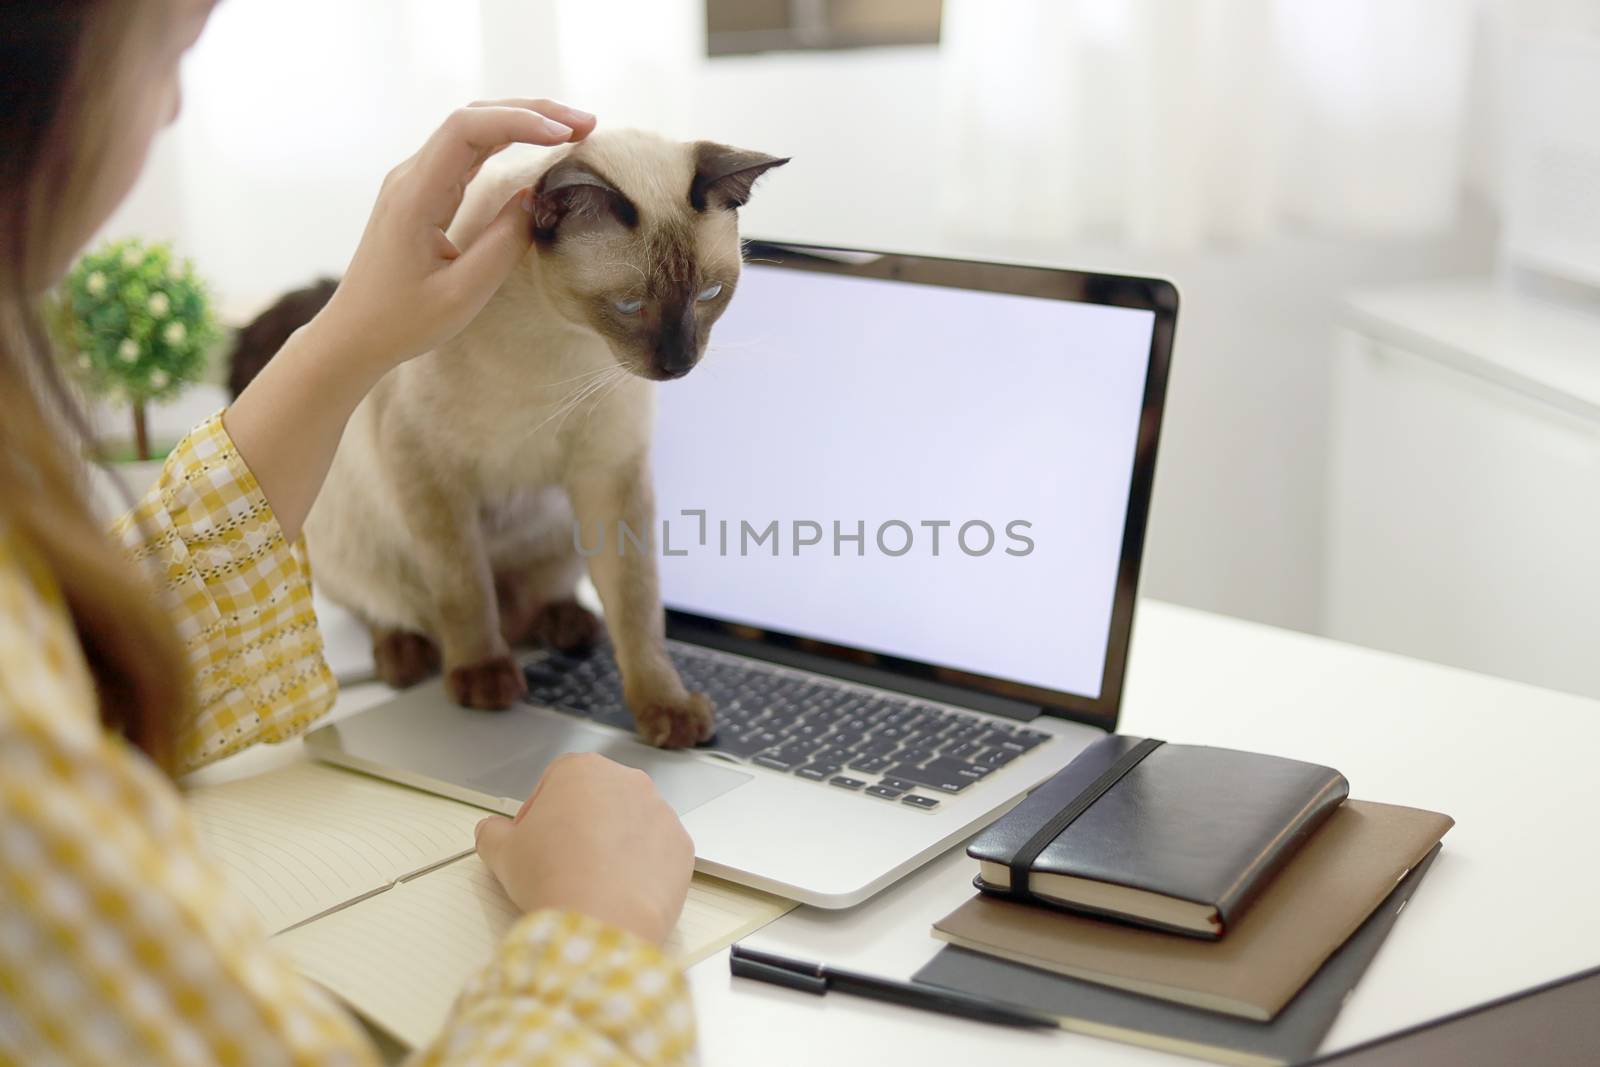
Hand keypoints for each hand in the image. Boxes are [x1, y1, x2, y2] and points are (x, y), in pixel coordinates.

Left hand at [318, 98, 596, 374]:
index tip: (565, 136)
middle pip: (473, 117)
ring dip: (522, 121)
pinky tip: (538, 144)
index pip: (467, 130)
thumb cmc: (402, 322)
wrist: (354, 334)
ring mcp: (415, 181)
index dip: (520, 122)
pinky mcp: (423, 192)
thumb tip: (535, 197)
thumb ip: (503, 244)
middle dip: (531, 111)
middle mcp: (411, 176)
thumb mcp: (463, 294)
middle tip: (586, 123)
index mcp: (415, 196)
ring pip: (472, 129)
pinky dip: (507, 141)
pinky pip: (467, 151)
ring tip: (573, 129)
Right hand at [475, 753, 694, 945]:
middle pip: (597, 799)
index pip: (555, 781)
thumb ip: (492, 833)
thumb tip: (491, 832)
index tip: (533, 840)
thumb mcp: (502, 853)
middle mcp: (628, 781)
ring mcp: (661, 812)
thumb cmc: (552, 877)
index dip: (539, 813)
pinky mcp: (681, 846)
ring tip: (591, 882)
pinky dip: (641, 867)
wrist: (601, 920)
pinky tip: (620, 892)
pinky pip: (657, 851)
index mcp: (582, 770)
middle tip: (560, 862)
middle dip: (579, 826)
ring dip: (612, 845)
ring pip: (630, 824)